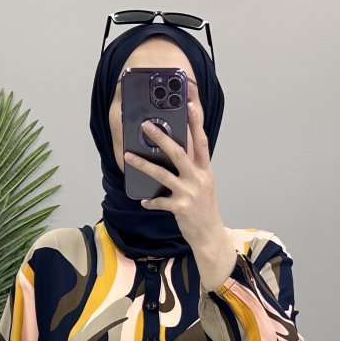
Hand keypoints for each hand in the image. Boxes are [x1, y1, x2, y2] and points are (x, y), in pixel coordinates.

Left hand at [123, 82, 230, 276]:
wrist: (211, 236)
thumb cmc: (205, 208)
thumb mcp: (204, 184)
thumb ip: (193, 168)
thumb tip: (175, 152)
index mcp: (205, 170)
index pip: (201, 141)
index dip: (196, 122)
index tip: (190, 104)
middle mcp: (198, 178)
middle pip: (179, 152)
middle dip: (161, 137)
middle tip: (146, 125)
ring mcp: (189, 193)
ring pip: (163, 174)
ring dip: (144, 164)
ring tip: (128, 156)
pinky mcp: (180, 208)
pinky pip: (160, 202)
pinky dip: (151, 201)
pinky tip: (143, 201)